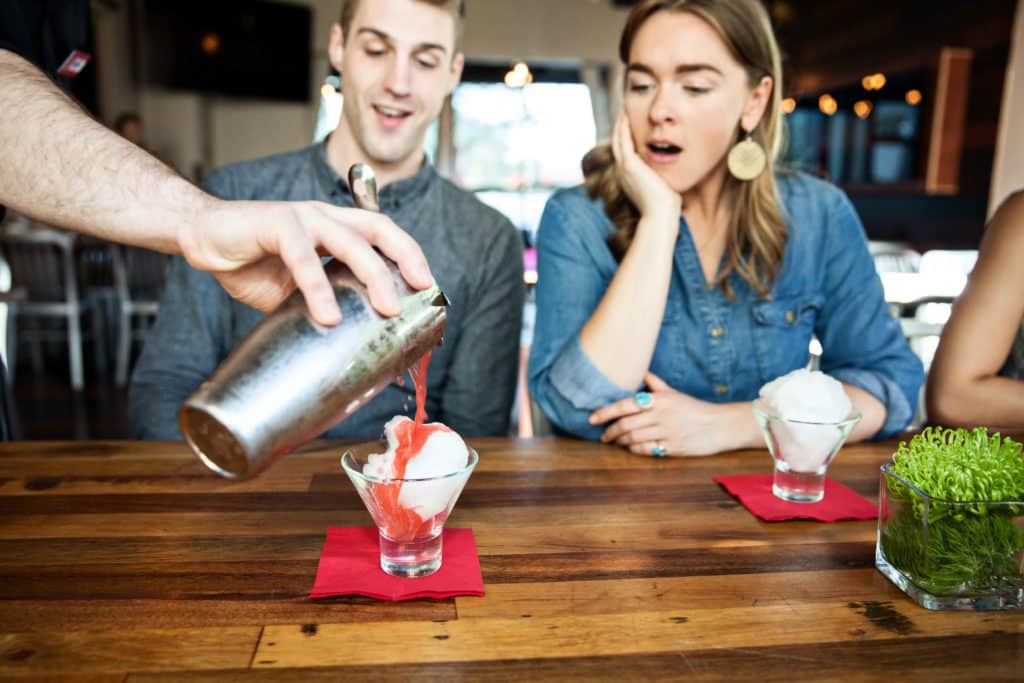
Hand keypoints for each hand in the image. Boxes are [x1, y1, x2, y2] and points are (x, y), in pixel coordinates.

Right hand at [178, 198, 433, 325]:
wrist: (202, 237)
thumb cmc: (252, 262)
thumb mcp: (298, 288)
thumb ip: (326, 301)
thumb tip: (354, 338)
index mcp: (335, 227)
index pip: (384, 233)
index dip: (410, 255)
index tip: (429, 286)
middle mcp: (324, 216)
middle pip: (377, 230)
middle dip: (404, 262)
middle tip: (418, 295)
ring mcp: (300, 216)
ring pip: (348, 241)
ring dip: (372, 275)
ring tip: (386, 309)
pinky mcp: (274, 223)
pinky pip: (303, 256)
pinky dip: (318, 286)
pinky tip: (327, 314)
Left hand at [588, 372, 752, 456]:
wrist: (721, 425)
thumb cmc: (695, 409)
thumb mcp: (675, 394)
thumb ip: (656, 385)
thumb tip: (643, 372)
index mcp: (659, 399)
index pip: (625, 405)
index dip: (605, 412)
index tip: (591, 418)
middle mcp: (661, 415)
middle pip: (626, 425)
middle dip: (610, 432)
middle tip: (603, 436)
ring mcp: (667, 432)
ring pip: (634, 439)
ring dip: (621, 442)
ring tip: (616, 442)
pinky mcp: (673, 448)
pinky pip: (647, 450)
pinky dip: (635, 450)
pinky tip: (632, 448)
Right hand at [611, 112, 681, 221]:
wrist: (661, 216)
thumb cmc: (667, 207)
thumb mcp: (663, 188)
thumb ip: (663, 178)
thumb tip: (675, 174)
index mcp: (630, 177)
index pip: (626, 151)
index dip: (628, 135)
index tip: (633, 122)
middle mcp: (623, 171)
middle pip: (619, 142)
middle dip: (622, 125)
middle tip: (625, 108)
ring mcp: (624, 167)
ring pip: (618, 138)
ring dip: (621, 121)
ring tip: (625, 106)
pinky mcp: (628, 164)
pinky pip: (623, 139)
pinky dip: (623, 125)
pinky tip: (627, 112)